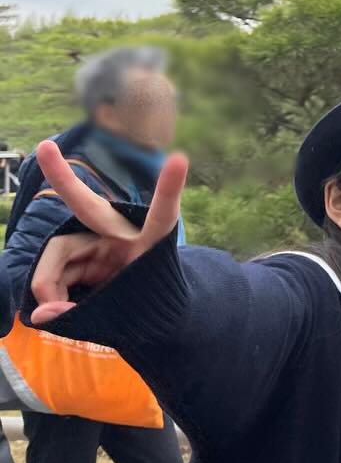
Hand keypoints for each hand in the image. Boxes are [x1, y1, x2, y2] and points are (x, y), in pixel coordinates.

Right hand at [28, 140, 187, 324]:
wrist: (145, 309)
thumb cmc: (146, 302)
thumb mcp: (127, 310)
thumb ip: (83, 312)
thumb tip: (39, 314)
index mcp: (152, 241)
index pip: (163, 212)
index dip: (170, 188)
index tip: (179, 159)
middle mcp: (121, 233)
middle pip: (89, 208)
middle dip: (64, 179)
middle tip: (45, 148)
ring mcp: (98, 241)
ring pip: (57, 256)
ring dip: (50, 287)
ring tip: (57, 312)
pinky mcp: (80, 253)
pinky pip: (54, 272)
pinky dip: (50, 293)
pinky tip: (56, 308)